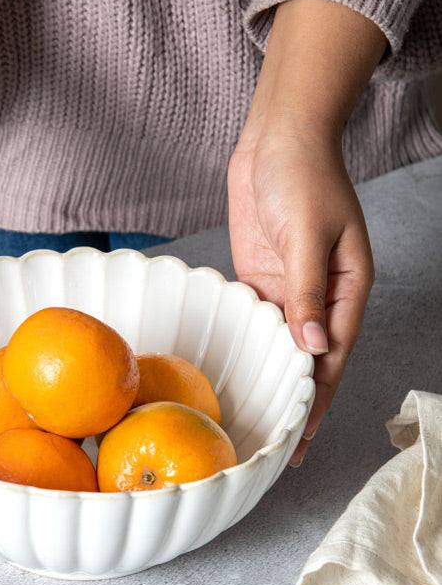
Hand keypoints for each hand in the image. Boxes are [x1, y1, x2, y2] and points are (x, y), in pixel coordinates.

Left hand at [228, 125, 372, 465]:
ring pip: (279, 346)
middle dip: (294, 402)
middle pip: (306, 361)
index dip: (318, 400)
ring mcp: (286, 290)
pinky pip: (254, 321)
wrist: (276, 140)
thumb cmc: (303, 177)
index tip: (301, 437)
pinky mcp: (258, 278)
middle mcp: (318, 297)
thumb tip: (313, 348)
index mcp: (345, 289)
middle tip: (273, 444)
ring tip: (253, 418)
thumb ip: (307, 293)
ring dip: (270, 379)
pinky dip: (248, 346)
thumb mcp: (309, 235)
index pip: (332, 357)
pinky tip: (237, 371)